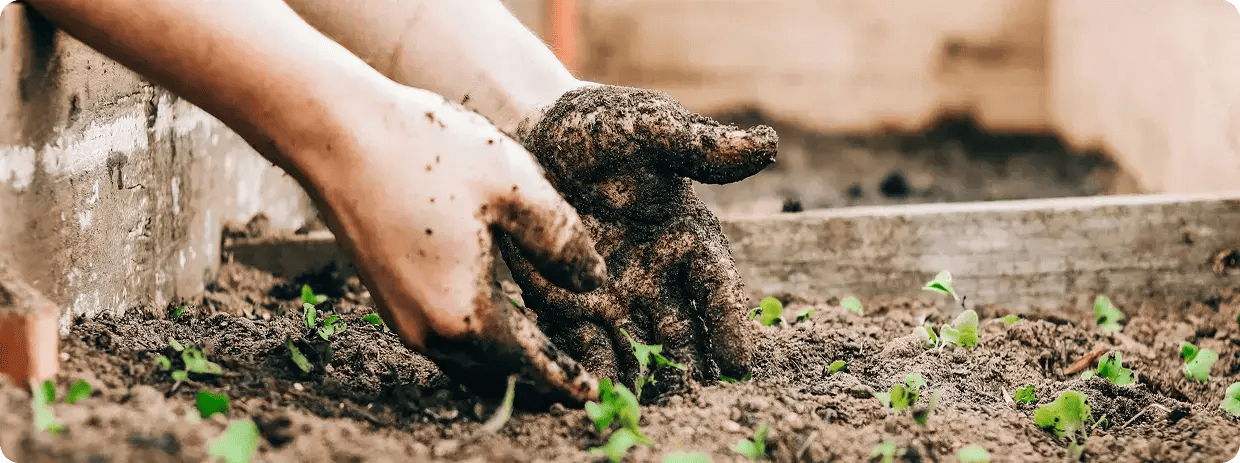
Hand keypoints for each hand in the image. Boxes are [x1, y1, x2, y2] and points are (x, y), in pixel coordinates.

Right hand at [296, 83, 608, 404]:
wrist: (336, 133)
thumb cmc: (427, 152)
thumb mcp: (515, 187)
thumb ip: (561, 241)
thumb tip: (592, 281)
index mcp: (465, 314)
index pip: (527, 366)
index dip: (563, 378)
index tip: (592, 389)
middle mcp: (428, 329)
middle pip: (494, 374)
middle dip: (536, 381)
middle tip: (572, 382)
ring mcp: (400, 314)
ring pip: (464, 361)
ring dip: (504, 363)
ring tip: (541, 357)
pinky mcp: (386, 292)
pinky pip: (442, 339)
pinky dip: (477, 343)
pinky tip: (496, 319)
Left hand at [501, 84, 777, 394]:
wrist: (533, 133)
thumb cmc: (601, 127)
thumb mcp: (649, 128)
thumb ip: (699, 146)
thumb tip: (768, 143)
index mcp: (688, 235)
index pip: (716, 287)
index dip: (727, 324)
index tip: (737, 363)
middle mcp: (657, 274)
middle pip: (682, 331)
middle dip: (690, 366)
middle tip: (697, 401)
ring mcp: (614, 293)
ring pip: (638, 346)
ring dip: (645, 377)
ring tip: (650, 408)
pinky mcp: (568, 302)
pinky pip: (584, 343)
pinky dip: (593, 368)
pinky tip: (596, 392)